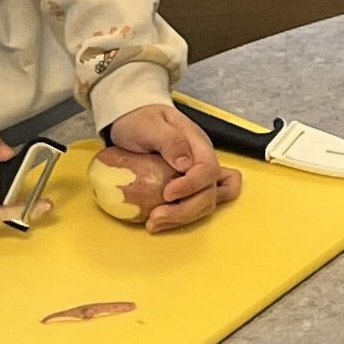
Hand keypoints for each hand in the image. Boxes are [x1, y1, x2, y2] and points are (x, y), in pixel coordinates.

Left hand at [106, 104, 242, 231]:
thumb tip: (186, 165)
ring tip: (153, 223)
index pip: (208, 169)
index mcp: (197, 144)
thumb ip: (169, 140)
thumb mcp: (149, 124)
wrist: (132, 120)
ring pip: (207, 204)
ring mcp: (198, 176)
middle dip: (185, 210)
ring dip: (182, 218)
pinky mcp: (188, 188)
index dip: (192, 185)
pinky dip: (182, 218)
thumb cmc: (141, 120)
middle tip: (155, 217)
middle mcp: (203, 162)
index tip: (167, 194)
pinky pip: (196, 207)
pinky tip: (161, 221)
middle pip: (211, 192)